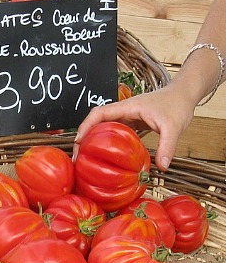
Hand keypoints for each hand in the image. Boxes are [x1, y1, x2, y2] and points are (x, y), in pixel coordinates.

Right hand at [74, 86, 195, 170]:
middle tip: (80, 156)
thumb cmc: (177, 105)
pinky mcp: (131, 122)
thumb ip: (167, 146)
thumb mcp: (173, 127)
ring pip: (103, 126)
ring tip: (87, 157)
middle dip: (85, 136)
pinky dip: (105, 141)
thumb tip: (162, 167)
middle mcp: (123, 110)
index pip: (99, 113)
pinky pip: (112, 131)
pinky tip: (105, 154)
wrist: (184, 95)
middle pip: (96, 120)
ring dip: (93, 139)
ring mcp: (126, 116)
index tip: (79, 141)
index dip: (86, 126)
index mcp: (127, 107)